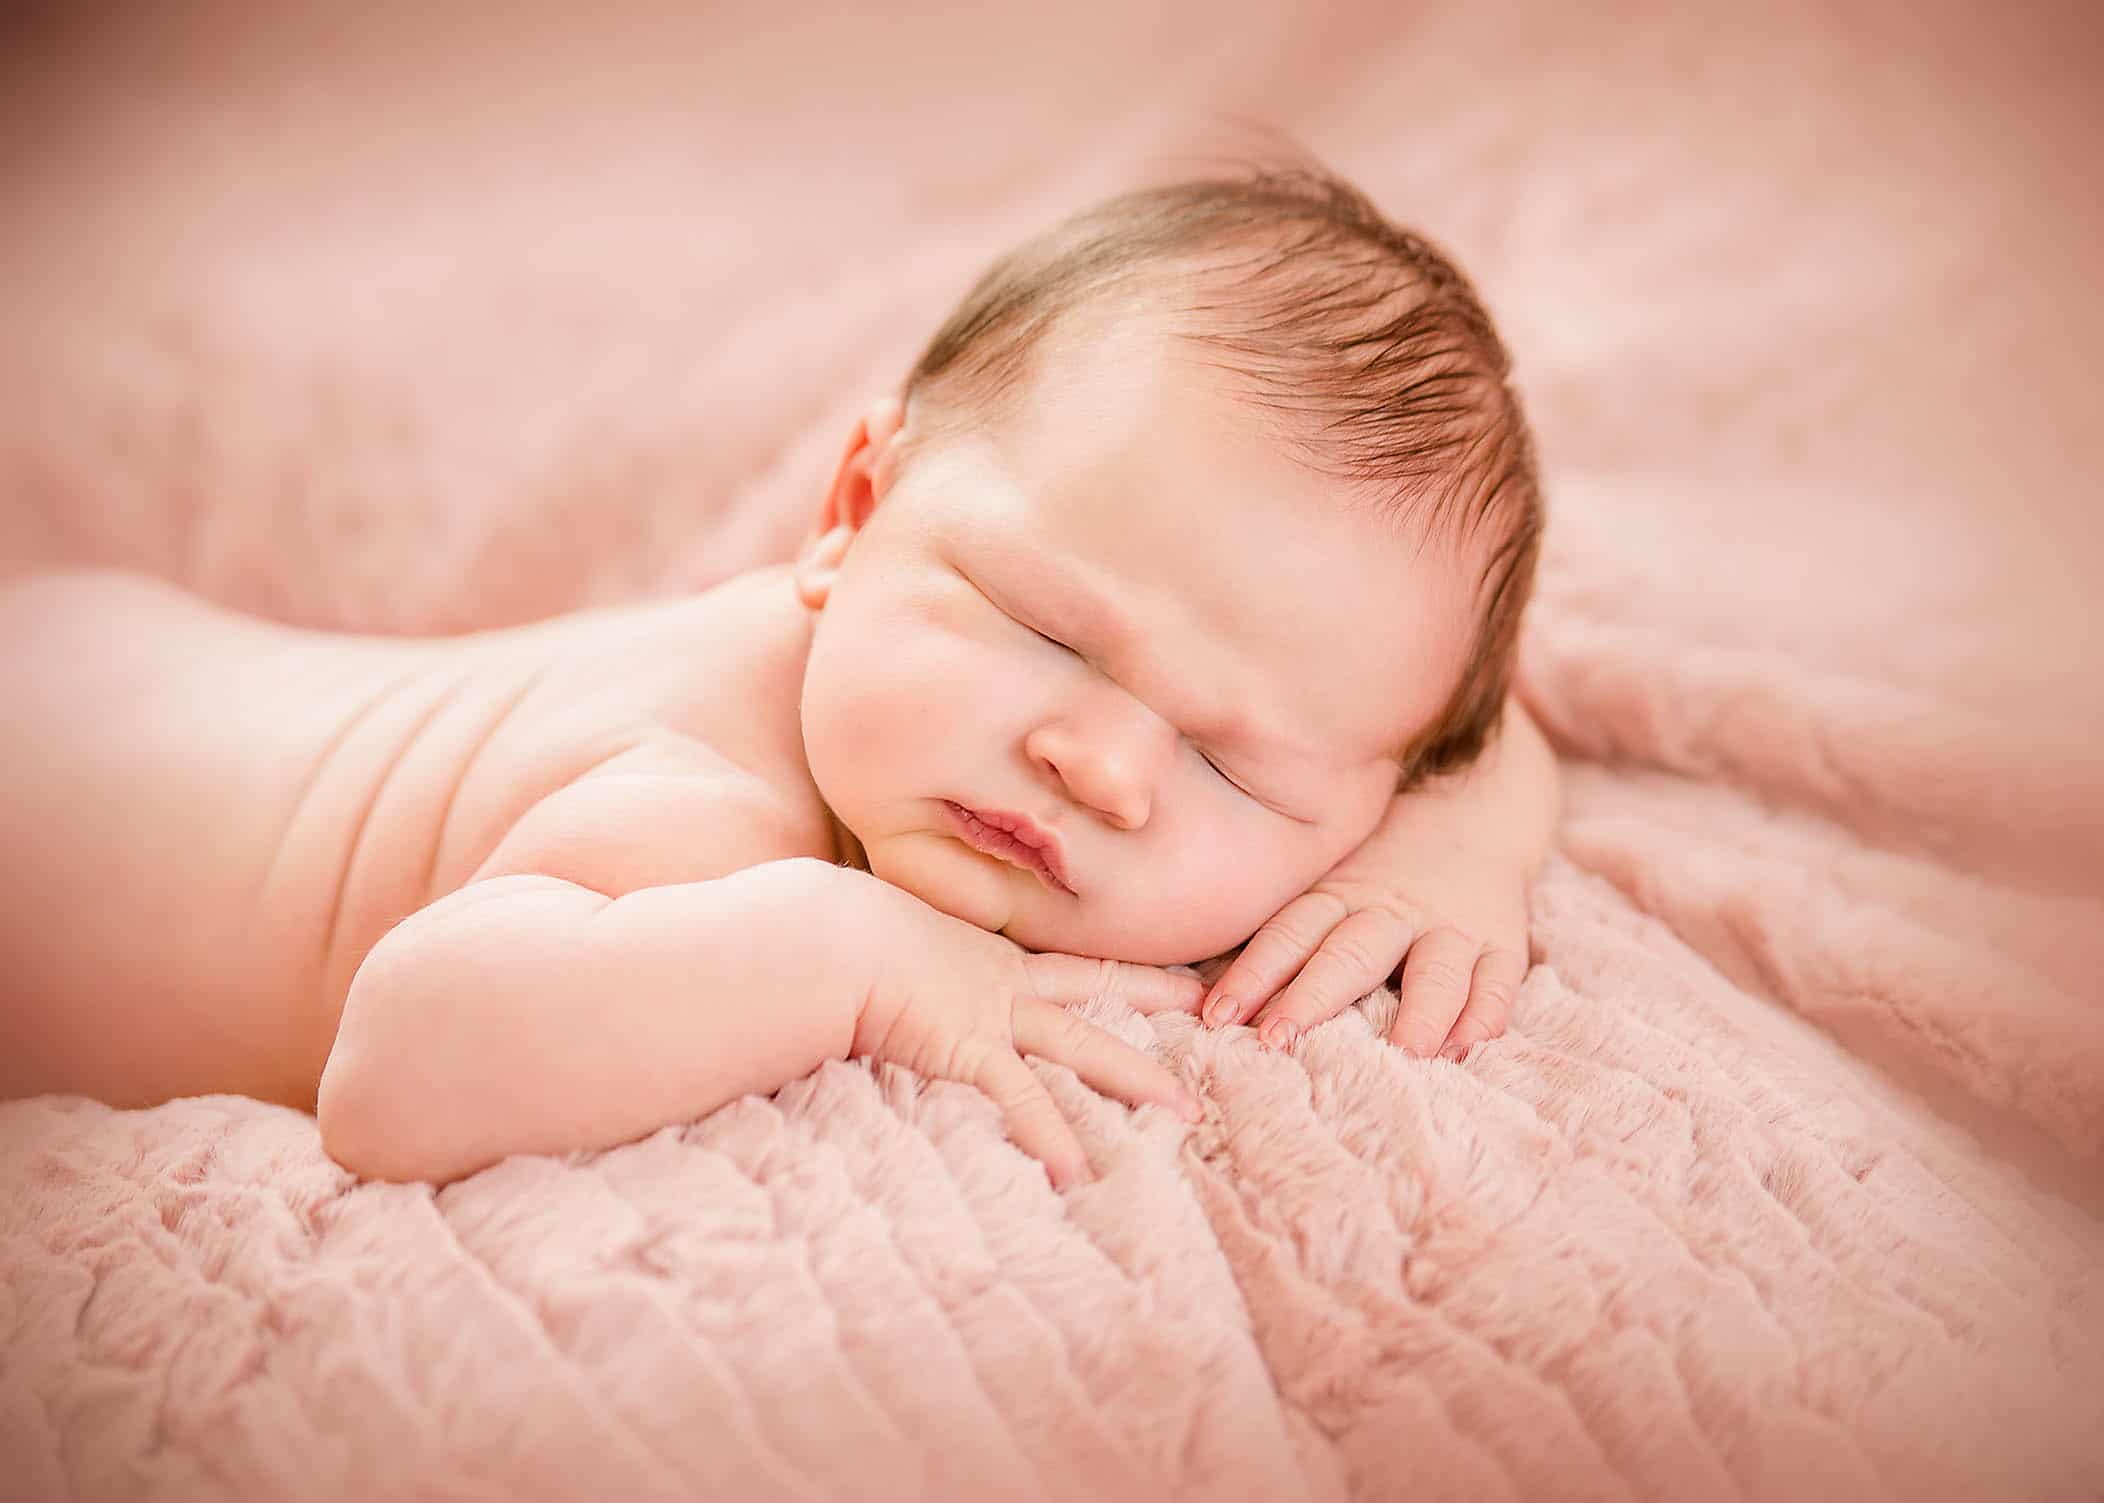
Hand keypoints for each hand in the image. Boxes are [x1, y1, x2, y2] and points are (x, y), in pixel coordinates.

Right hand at [847, 878, 1206, 1190]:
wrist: (819, 939)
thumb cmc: (836, 935)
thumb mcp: (888, 937)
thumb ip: (908, 957)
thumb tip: (900, 969)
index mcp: (988, 957)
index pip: (1073, 961)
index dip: (1125, 966)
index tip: (1176, 971)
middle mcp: (1003, 981)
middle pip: (1101, 987)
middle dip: (1164, 1000)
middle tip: (1221, 1013)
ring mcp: (992, 1014)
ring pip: (1084, 1044)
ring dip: (1138, 1078)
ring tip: (1186, 1112)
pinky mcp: (967, 1048)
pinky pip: (1020, 1098)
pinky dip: (1049, 1137)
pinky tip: (1077, 1175)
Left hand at [1196, 785, 1530, 1060]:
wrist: (1473, 812)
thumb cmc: (1377, 871)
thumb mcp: (1329, 884)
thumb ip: (1287, 936)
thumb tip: (1206, 996)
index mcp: (1340, 895)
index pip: (1290, 934)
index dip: (1252, 974)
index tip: (1218, 1017)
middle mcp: (1392, 909)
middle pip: (1350, 955)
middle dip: (1312, 998)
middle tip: (1278, 1040)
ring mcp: (1451, 926)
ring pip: (1435, 969)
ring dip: (1419, 1013)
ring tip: (1404, 1056)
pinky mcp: (1501, 944)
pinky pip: (1497, 981)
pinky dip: (1483, 1014)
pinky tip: (1465, 1048)